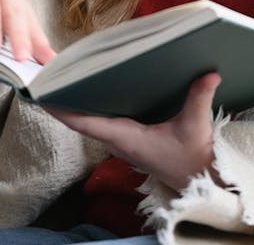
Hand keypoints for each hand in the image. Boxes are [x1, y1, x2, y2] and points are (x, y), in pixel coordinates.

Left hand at [47, 72, 221, 191]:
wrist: (199, 180)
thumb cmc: (193, 156)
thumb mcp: (196, 126)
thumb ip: (200, 98)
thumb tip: (211, 73)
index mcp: (127, 138)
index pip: (87, 124)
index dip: (64, 111)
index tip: (43, 98)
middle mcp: (119, 141)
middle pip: (81, 120)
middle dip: (63, 101)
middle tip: (46, 77)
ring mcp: (121, 142)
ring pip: (90, 122)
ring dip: (75, 104)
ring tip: (61, 79)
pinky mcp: (128, 139)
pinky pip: (100, 122)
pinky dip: (90, 108)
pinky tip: (89, 91)